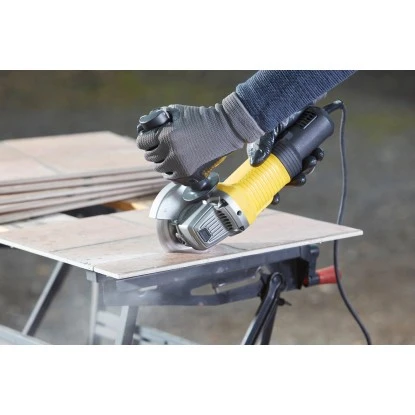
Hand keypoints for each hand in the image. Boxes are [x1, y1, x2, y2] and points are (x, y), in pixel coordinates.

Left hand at [136, 92, 263, 180]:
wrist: (224, 130)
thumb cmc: (201, 118)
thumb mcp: (177, 111)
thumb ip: (159, 117)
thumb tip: (145, 125)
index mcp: (166, 135)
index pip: (142, 143)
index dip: (144, 140)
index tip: (148, 139)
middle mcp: (171, 152)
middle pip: (150, 157)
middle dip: (153, 150)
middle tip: (160, 147)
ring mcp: (180, 165)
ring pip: (159, 168)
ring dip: (162, 162)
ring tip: (169, 156)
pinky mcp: (189, 174)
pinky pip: (171, 177)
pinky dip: (171, 172)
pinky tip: (176, 165)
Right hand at [247, 116, 323, 205]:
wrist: (286, 97)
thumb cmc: (269, 116)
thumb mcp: (263, 132)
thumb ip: (261, 146)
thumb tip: (256, 163)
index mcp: (267, 158)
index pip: (268, 179)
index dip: (272, 191)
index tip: (276, 200)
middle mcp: (279, 157)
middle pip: (289, 176)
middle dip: (296, 179)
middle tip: (301, 178)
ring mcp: (293, 150)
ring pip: (302, 166)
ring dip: (308, 168)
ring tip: (313, 161)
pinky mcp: (305, 142)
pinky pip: (311, 154)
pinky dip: (316, 155)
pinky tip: (318, 154)